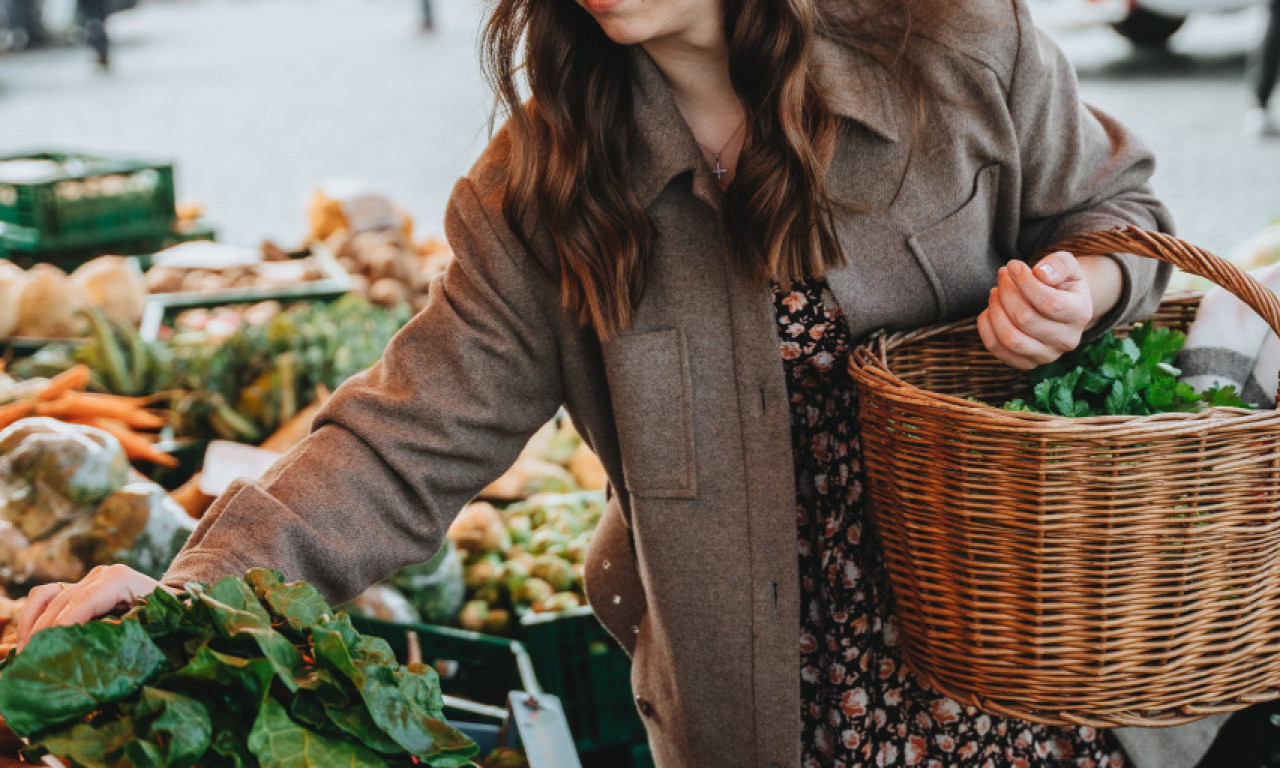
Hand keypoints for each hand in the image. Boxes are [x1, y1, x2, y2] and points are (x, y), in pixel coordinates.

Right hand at [15, 565, 172, 651]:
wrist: (176, 603)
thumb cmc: (171, 619)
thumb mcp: (157, 627)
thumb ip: (129, 634)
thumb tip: (95, 646)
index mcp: (120, 579)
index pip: (82, 603)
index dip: (62, 627)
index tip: (46, 652)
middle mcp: (100, 575)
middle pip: (61, 602)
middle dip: (43, 633)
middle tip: (33, 663)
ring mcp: (87, 580)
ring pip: (46, 597)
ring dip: (32, 625)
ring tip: (26, 655)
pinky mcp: (78, 588)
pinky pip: (46, 598)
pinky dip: (33, 617)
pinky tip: (28, 643)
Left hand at [977, 251, 1093, 369]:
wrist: (1057, 304)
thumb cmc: (1059, 281)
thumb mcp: (1065, 265)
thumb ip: (1058, 264)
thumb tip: (1041, 273)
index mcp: (1081, 314)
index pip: (1049, 303)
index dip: (1025, 282)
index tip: (1012, 265)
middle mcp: (1067, 340)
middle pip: (1025, 319)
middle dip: (1007, 292)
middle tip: (1002, 275)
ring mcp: (1047, 355)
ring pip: (1010, 338)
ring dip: (995, 310)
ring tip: (995, 292)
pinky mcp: (1026, 363)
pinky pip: (997, 348)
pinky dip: (987, 327)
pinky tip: (991, 309)